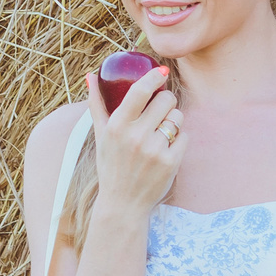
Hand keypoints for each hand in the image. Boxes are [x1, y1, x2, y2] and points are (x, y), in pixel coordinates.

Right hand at [86, 64, 182, 221]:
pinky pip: (184, 136)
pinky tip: (166, 150)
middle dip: (166, 102)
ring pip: (178, 117)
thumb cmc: (111, 166)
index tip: (162, 71)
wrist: (123, 204)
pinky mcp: (170, 162)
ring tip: (161, 134)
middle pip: (166, 100)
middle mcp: (135, 136)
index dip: (154, 77)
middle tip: (160, 112)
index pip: (140, 91)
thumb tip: (91, 76)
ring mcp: (154, 149)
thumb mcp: (100, 136)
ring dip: (173, 121)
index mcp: (117, 126)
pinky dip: (179, 141)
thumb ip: (97, 104)